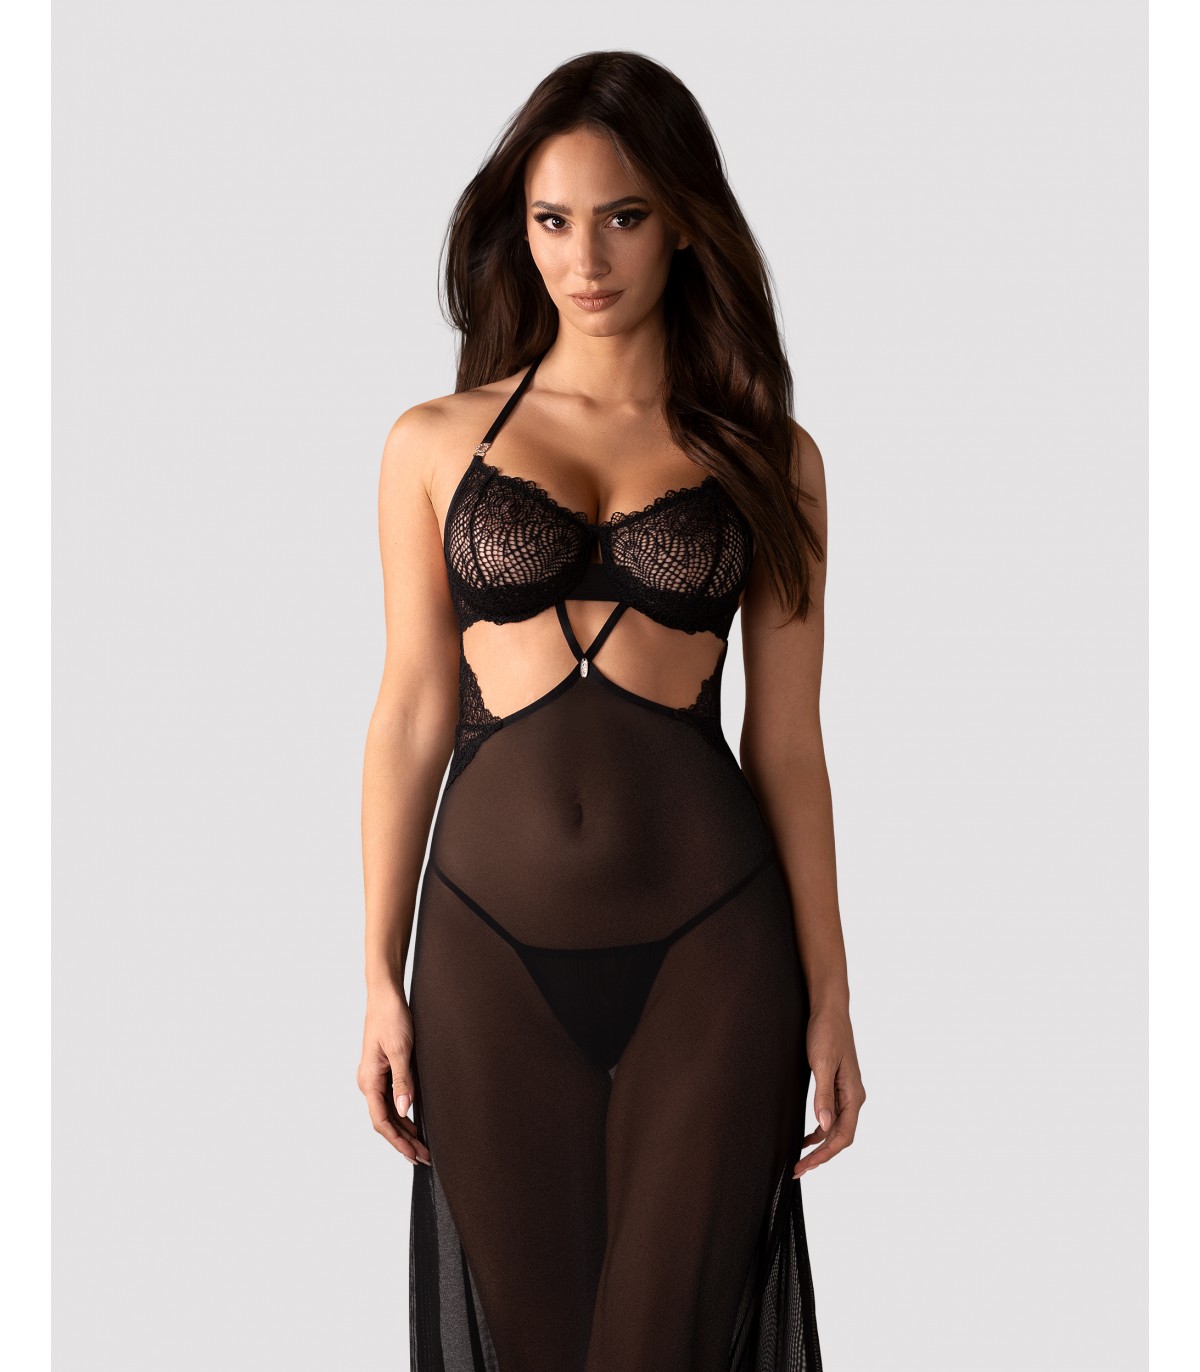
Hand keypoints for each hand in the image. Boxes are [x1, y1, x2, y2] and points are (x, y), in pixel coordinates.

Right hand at [357, 985, 431, 1166]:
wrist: (385, 996)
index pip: (381, 1121)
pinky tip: (414, 1124)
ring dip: (404, 1131)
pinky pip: (390, 1101)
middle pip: (385, 1121)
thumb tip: (405, 1110)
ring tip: (421, 1148)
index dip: (398, 1141)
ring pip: (388, 1113)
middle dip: (403, 1142)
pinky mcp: (382, 1071)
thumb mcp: (401, 1049)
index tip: (413, 1155)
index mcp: (369, 1080)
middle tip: (424, 1157)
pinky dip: (402, 1116)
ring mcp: (374, 1078)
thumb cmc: (391, 1018)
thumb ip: (403, 1081)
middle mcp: (368, 1082)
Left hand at [793, 1004, 865, 1178]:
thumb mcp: (821, 1064)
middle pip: (840, 1137)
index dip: (825, 1155)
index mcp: (853, 1095)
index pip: (844, 1136)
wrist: (828, 1009)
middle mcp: (853, 1097)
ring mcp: (846, 1092)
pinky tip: (806, 1137)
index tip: (806, 1166)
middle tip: (798, 1170)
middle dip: (820, 1156)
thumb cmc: (827, 1032)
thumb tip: (823, 1125)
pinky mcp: (836, 1086)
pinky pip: (831, 1116)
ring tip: (800, 1160)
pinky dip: (819, 1130)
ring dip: (819, 1145)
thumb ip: (823, 1095)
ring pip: (836, 1128)